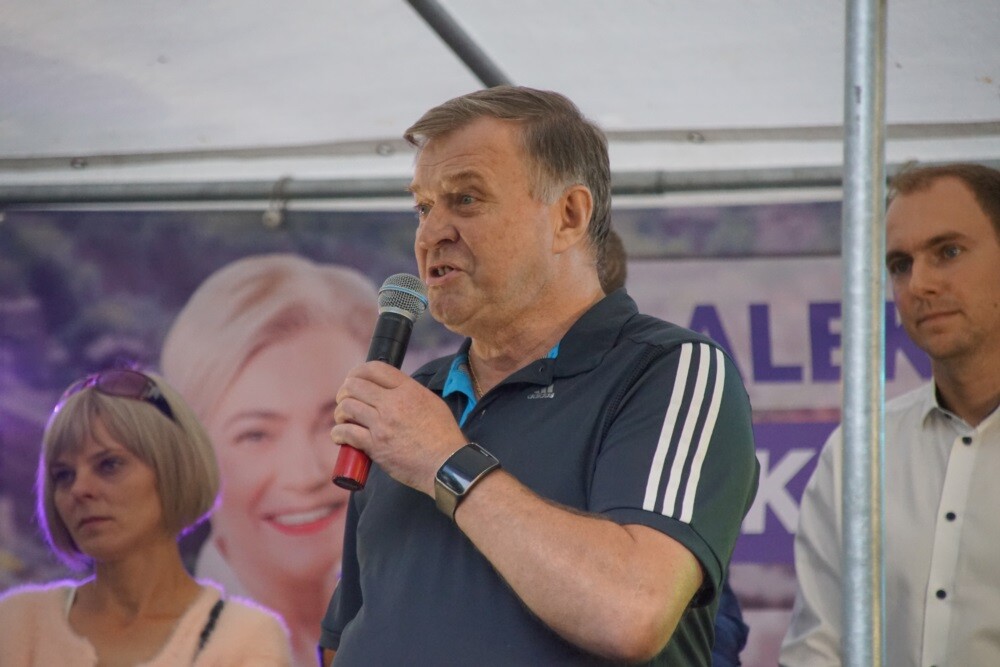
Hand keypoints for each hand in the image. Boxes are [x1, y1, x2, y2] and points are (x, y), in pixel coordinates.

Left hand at [331, 361, 465, 495]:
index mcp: (408, 390)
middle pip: (354, 386)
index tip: (353, 380)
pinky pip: (346, 433)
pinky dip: (338, 433)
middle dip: (345, 392)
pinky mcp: (375, 445)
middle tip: (345, 401)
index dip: (358, 372)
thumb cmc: (443, 436)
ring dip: (340, 413)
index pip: (374, 369)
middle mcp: (393, 403)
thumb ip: (410, 392)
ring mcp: (383, 424)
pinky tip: (340, 436)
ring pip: (346, 407)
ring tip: (344, 420)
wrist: (446, 465)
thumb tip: (390, 390)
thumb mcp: (432, 403)